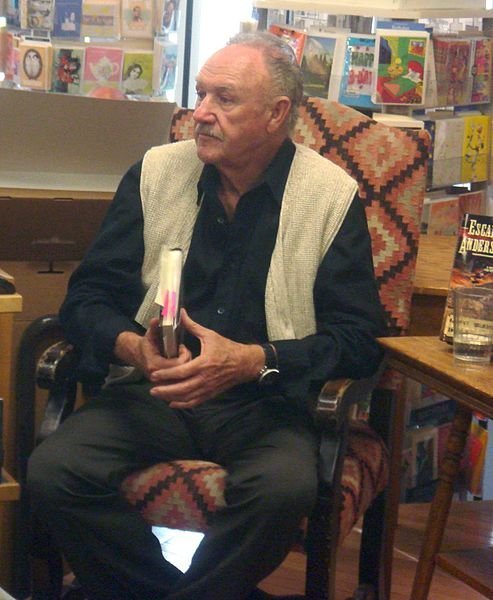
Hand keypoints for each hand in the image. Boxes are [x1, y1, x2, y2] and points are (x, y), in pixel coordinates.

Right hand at [114, 318, 190, 378]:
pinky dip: (182, 375)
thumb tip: (156, 320)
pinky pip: (178, 384)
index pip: (178, 364)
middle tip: (184, 352)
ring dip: (185, 369)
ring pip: (182, 380)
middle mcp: (158, 377)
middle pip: (182, 373)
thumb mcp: (150, 335)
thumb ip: (154, 328)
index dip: (184, 355)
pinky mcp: (163, 386)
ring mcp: (161, 383)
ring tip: (182, 358)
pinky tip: (180, 366)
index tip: (182, 347)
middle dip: (186, 361)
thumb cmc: (146, 345)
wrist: (137, 356)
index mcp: (155, 365)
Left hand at [149, 309, 264, 408]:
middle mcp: (205, 378)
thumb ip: (193, 326)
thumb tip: (181, 313)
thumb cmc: (227, 348)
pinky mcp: (211, 394)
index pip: (181, 372)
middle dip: (165, 391)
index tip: (154, 375)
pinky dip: (183, 404)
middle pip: (181, 389)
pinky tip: (173, 403)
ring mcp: (208, 388)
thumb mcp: (210, 335)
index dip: (166, 375)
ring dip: (171, 398)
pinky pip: (195, 402)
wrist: (245, 363)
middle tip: (152, 389)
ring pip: (187, 398)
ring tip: (159, 395)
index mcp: (203, 363)